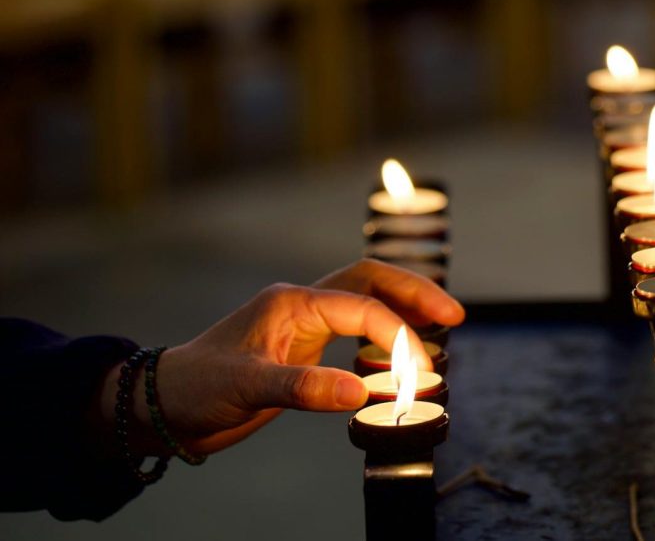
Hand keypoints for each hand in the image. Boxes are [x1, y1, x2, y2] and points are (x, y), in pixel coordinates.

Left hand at [98, 260, 464, 456]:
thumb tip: (358, 392)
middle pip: (371, 281)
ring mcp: (305, 322)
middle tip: (454, 314)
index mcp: (292, 302)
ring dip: (403, 307)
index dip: (397, 335)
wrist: (168, 404)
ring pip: (366, 299)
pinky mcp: (305, 345)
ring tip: (441, 324)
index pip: (362, 307)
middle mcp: (303, 303)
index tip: (418, 371)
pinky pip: (355, 326)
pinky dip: (384, 331)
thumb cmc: (199, 388)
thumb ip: (302, 387)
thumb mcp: (247, 387)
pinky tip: (401, 348)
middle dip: (414, 294)